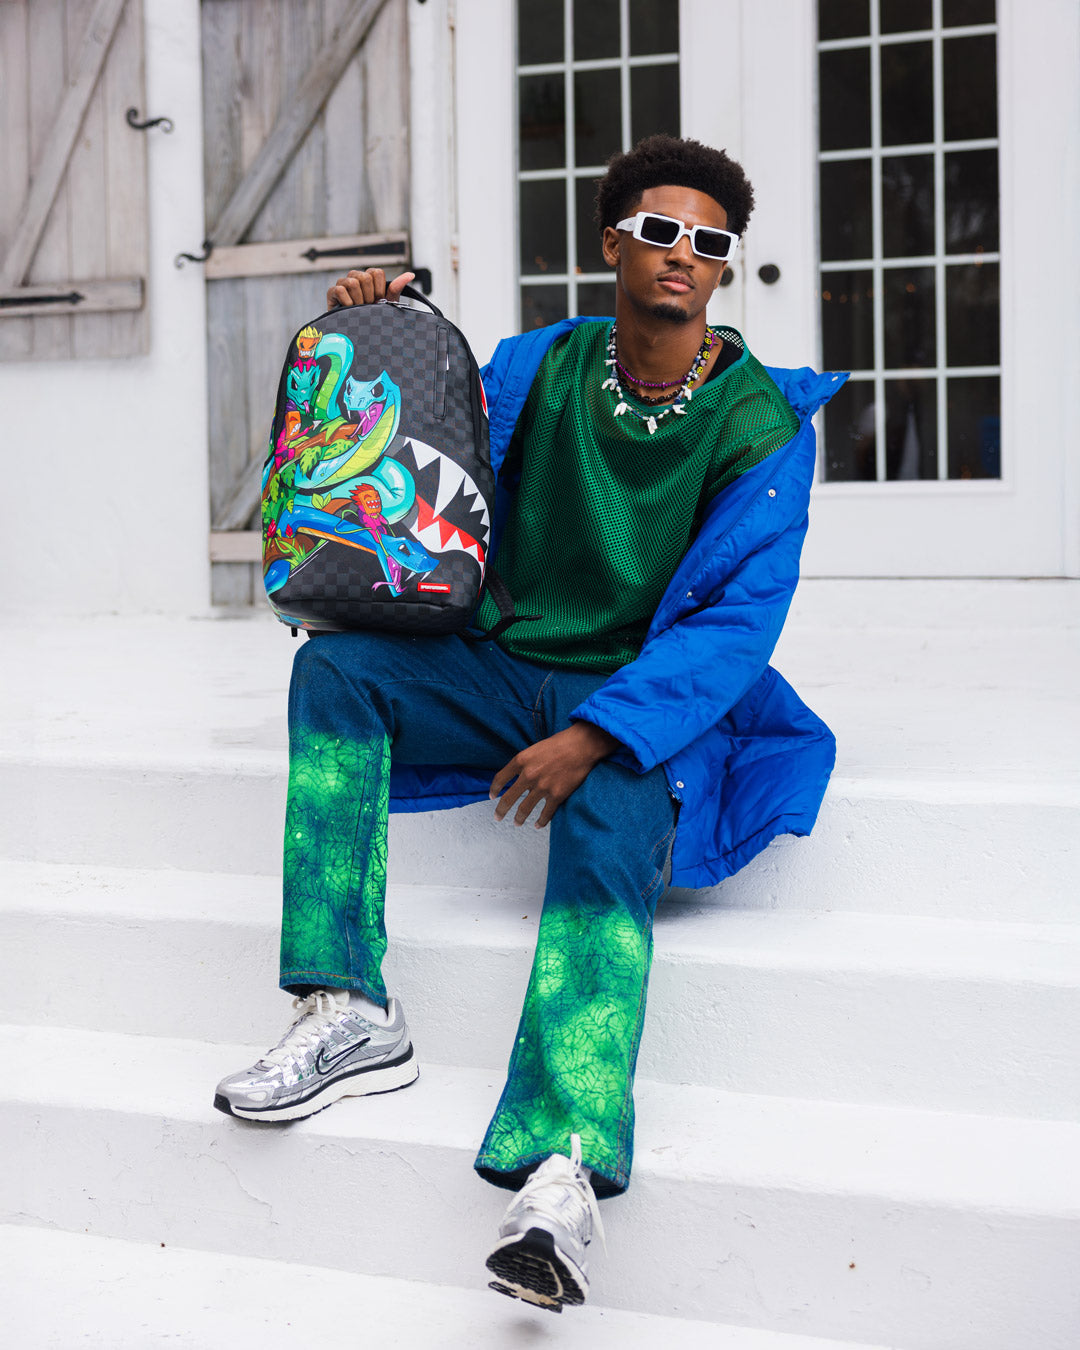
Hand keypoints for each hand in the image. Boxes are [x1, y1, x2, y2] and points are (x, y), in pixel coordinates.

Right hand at [326, 268, 415, 309]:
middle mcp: (355, 277)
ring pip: (353, 282)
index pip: (376, 272)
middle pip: (365, 277)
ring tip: (358, 309)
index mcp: (368, 278)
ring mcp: (342, 283)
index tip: (378, 301)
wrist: (359, 334)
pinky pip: (340, 290)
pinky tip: (349, 309)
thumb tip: (410, 274)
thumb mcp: (387, 304)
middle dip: (370, 296)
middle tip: (367, 306)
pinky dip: (347, 302)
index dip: (380, 289)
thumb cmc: (373, 318)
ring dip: (358, 300)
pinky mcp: (331, 292)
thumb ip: (396, 288)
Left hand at [490, 722, 620, 828]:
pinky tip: (537, 825)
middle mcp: (529, 775)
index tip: (492, 796)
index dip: (494, 789)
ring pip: (525, 809)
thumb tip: (519, 776)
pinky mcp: (557, 795)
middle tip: (497, 817)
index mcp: (521, 760)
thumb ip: (525, 762)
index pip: (501, 778)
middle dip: (501, 810)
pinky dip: (541, 822)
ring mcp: (542, 787)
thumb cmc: (560, 743)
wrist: (582, 746)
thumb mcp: (535, 748)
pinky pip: (546, 813)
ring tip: (516, 822)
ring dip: (519, 818)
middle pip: (509, 798)